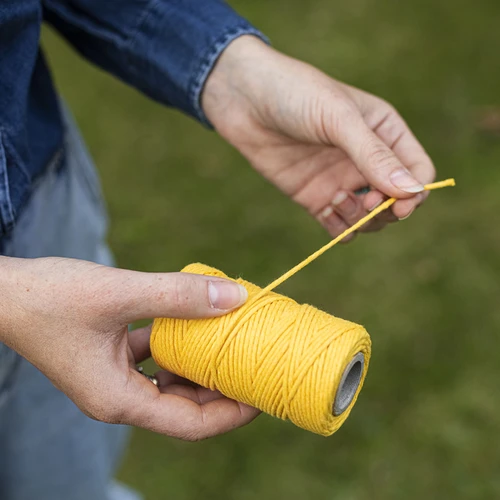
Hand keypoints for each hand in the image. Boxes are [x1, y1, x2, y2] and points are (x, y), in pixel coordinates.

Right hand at [0, 257, 257, 440]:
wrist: (4, 292)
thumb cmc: (50, 297)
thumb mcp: (119, 293)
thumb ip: (177, 296)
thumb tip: (235, 297)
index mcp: (118, 400)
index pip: (190, 423)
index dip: (232, 413)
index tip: (264, 392)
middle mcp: (119, 396)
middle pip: (185, 405)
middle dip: (222, 387)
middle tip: (257, 362)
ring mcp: (115, 377)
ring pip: (172, 381)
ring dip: (201, 362)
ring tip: (233, 340)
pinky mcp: (112, 356)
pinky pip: (155, 358)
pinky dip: (178, 344)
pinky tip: (194, 320)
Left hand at [203, 36, 435, 239]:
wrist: (245, 101)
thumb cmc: (296, 95)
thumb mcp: (339, 119)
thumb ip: (373, 156)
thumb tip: (412, 191)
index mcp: (384, 132)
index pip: (418, 170)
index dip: (415, 192)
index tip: (399, 206)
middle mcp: (366, 160)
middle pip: (396, 200)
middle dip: (385, 209)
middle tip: (365, 202)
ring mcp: (340, 180)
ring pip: (368, 218)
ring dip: (361, 220)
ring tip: (336, 199)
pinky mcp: (316, 197)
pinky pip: (339, 225)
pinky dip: (340, 229)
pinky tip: (326, 211)